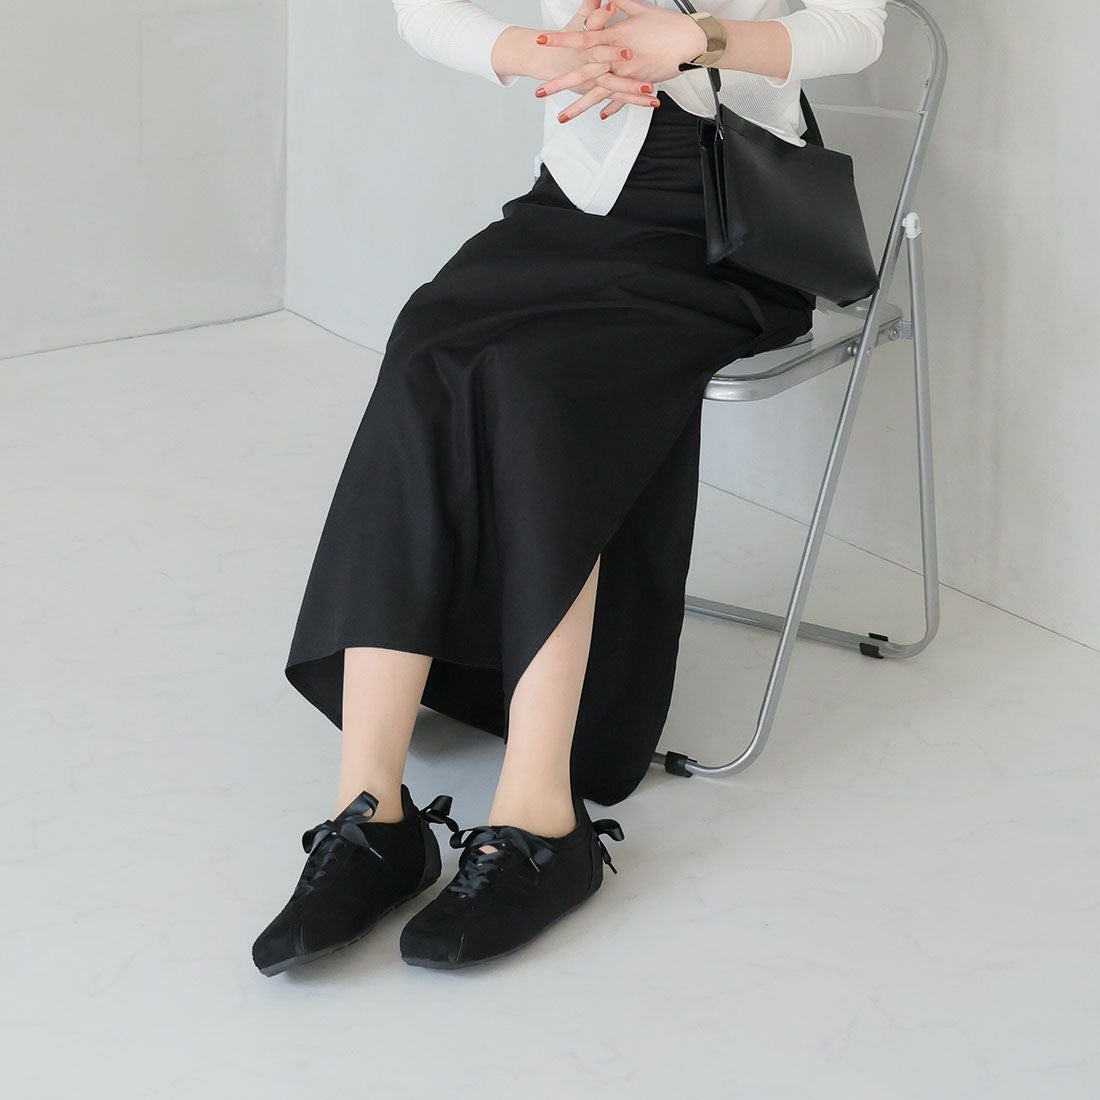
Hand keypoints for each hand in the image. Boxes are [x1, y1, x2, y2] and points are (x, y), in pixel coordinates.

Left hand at [535, 0, 708, 120]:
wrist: (690, 42)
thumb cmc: (667, 24)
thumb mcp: (640, 8)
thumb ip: (619, 2)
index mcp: (614, 37)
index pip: (581, 37)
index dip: (560, 39)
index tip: (541, 40)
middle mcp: (617, 58)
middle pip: (583, 72)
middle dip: (560, 83)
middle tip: (540, 92)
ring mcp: (627, 75)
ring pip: (598, 93)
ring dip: (579, 106)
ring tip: (562, 117)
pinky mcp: (639, 85)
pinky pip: (621, 99)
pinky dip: (611, 106)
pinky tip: (600, 115)